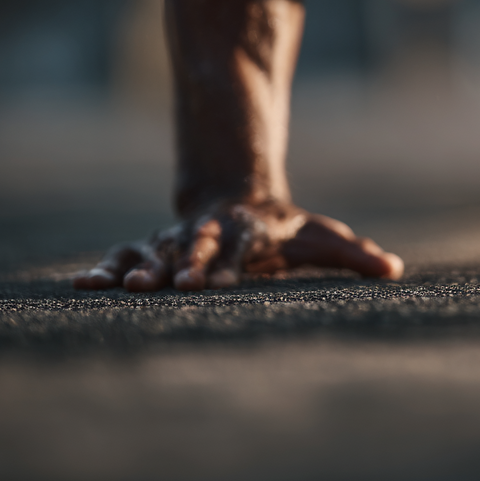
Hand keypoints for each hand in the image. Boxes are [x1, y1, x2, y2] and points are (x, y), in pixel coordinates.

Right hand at [73, 200, 403, 290]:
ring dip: (139, 269)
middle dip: (181, 267)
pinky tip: (82, 286)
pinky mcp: (156, 247)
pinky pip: (126, 256)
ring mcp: (179, 239)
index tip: (219, 286)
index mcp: (249, 231)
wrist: (237, 192)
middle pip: (194, 248)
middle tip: (166, 288)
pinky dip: (106, 270)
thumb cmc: (287, 227)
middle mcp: (209, 233)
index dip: (228, 265)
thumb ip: (355, 255)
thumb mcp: (322, 237)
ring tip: (123, 288)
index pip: (239, 247)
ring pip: (156, 252)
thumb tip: (397, 269)